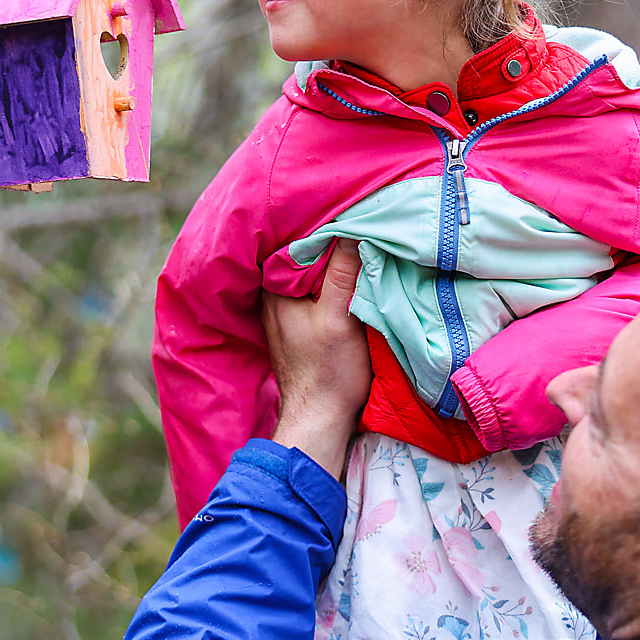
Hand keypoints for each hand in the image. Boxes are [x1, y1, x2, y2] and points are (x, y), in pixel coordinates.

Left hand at [262, 240, 371, 476]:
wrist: (321, 420)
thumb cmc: (330, 373)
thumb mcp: (340, 317)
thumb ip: (342, 274)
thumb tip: (351, 229)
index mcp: (275, 290)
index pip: (302, 243)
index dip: (332, 230)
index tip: (360, 219)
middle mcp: (272, 297)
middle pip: (307, 259)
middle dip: (335, 247)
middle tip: (367, 231)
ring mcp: (284, 313)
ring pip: (312, 277)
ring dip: (336, 268)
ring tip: (365, 253)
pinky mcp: (298, 327)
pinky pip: (315, 294)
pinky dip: (332, 287)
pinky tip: (353, 285)